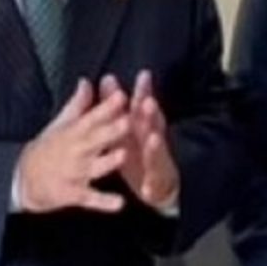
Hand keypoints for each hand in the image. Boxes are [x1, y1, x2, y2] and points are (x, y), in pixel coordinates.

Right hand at [17, 78, 128, 213]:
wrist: (25, 179)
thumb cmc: (48, 148)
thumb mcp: (60, 124)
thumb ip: (77, 104)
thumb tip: (87, 81)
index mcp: (74, 132)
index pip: (92, 116)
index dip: (107, 107)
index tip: (121, 95)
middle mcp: (76, 151)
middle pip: (96, 140)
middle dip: (112, 131)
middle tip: (129, 121)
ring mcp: (75, 173)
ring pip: (95, 167)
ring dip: (108, 161)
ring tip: (123, 155)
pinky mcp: (74, 194)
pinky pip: (91, 198)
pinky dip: (104, 202)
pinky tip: (120, 203)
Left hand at [100, 71, 179, 208]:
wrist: (159, 187)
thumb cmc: (138, 152)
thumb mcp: (128, 127)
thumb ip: (117, 104)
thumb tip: (107, 77)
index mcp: (142, 128)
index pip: (143, 107)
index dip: (143, 91)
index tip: (143, 76)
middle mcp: (152, 142)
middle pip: (153, 126)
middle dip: (151, 115)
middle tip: (149, 102)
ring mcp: (155, 163)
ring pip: (156, 154)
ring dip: (155, 147)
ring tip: (153, 139)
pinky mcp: (155, 185)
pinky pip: (153, 186)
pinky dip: (150, 187)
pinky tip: (146, 190)